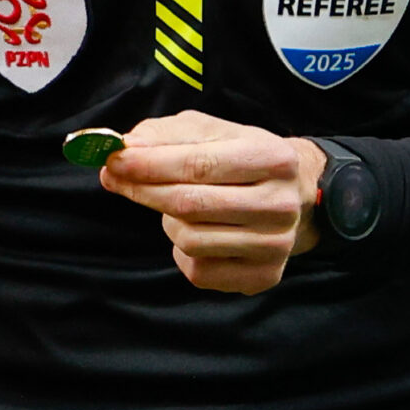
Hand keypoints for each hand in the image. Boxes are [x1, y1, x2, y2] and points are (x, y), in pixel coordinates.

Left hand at [99, 113, 328, 294]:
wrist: (295, 195)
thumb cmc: (243, 157)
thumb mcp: (213, 132)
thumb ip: (167, 134)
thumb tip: (127, 146)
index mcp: (273, 158)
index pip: (198, 165)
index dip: (149, 164)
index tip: (114, 160)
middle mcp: (280, 205)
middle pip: (190, 205)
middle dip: (143, 190)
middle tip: (116, 178)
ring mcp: (275, 246)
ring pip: (189, 240)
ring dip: (168, 222)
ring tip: (178, 207)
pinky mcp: (263, 277)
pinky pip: (199, 270)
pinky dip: (183, 251)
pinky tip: (197, 232)